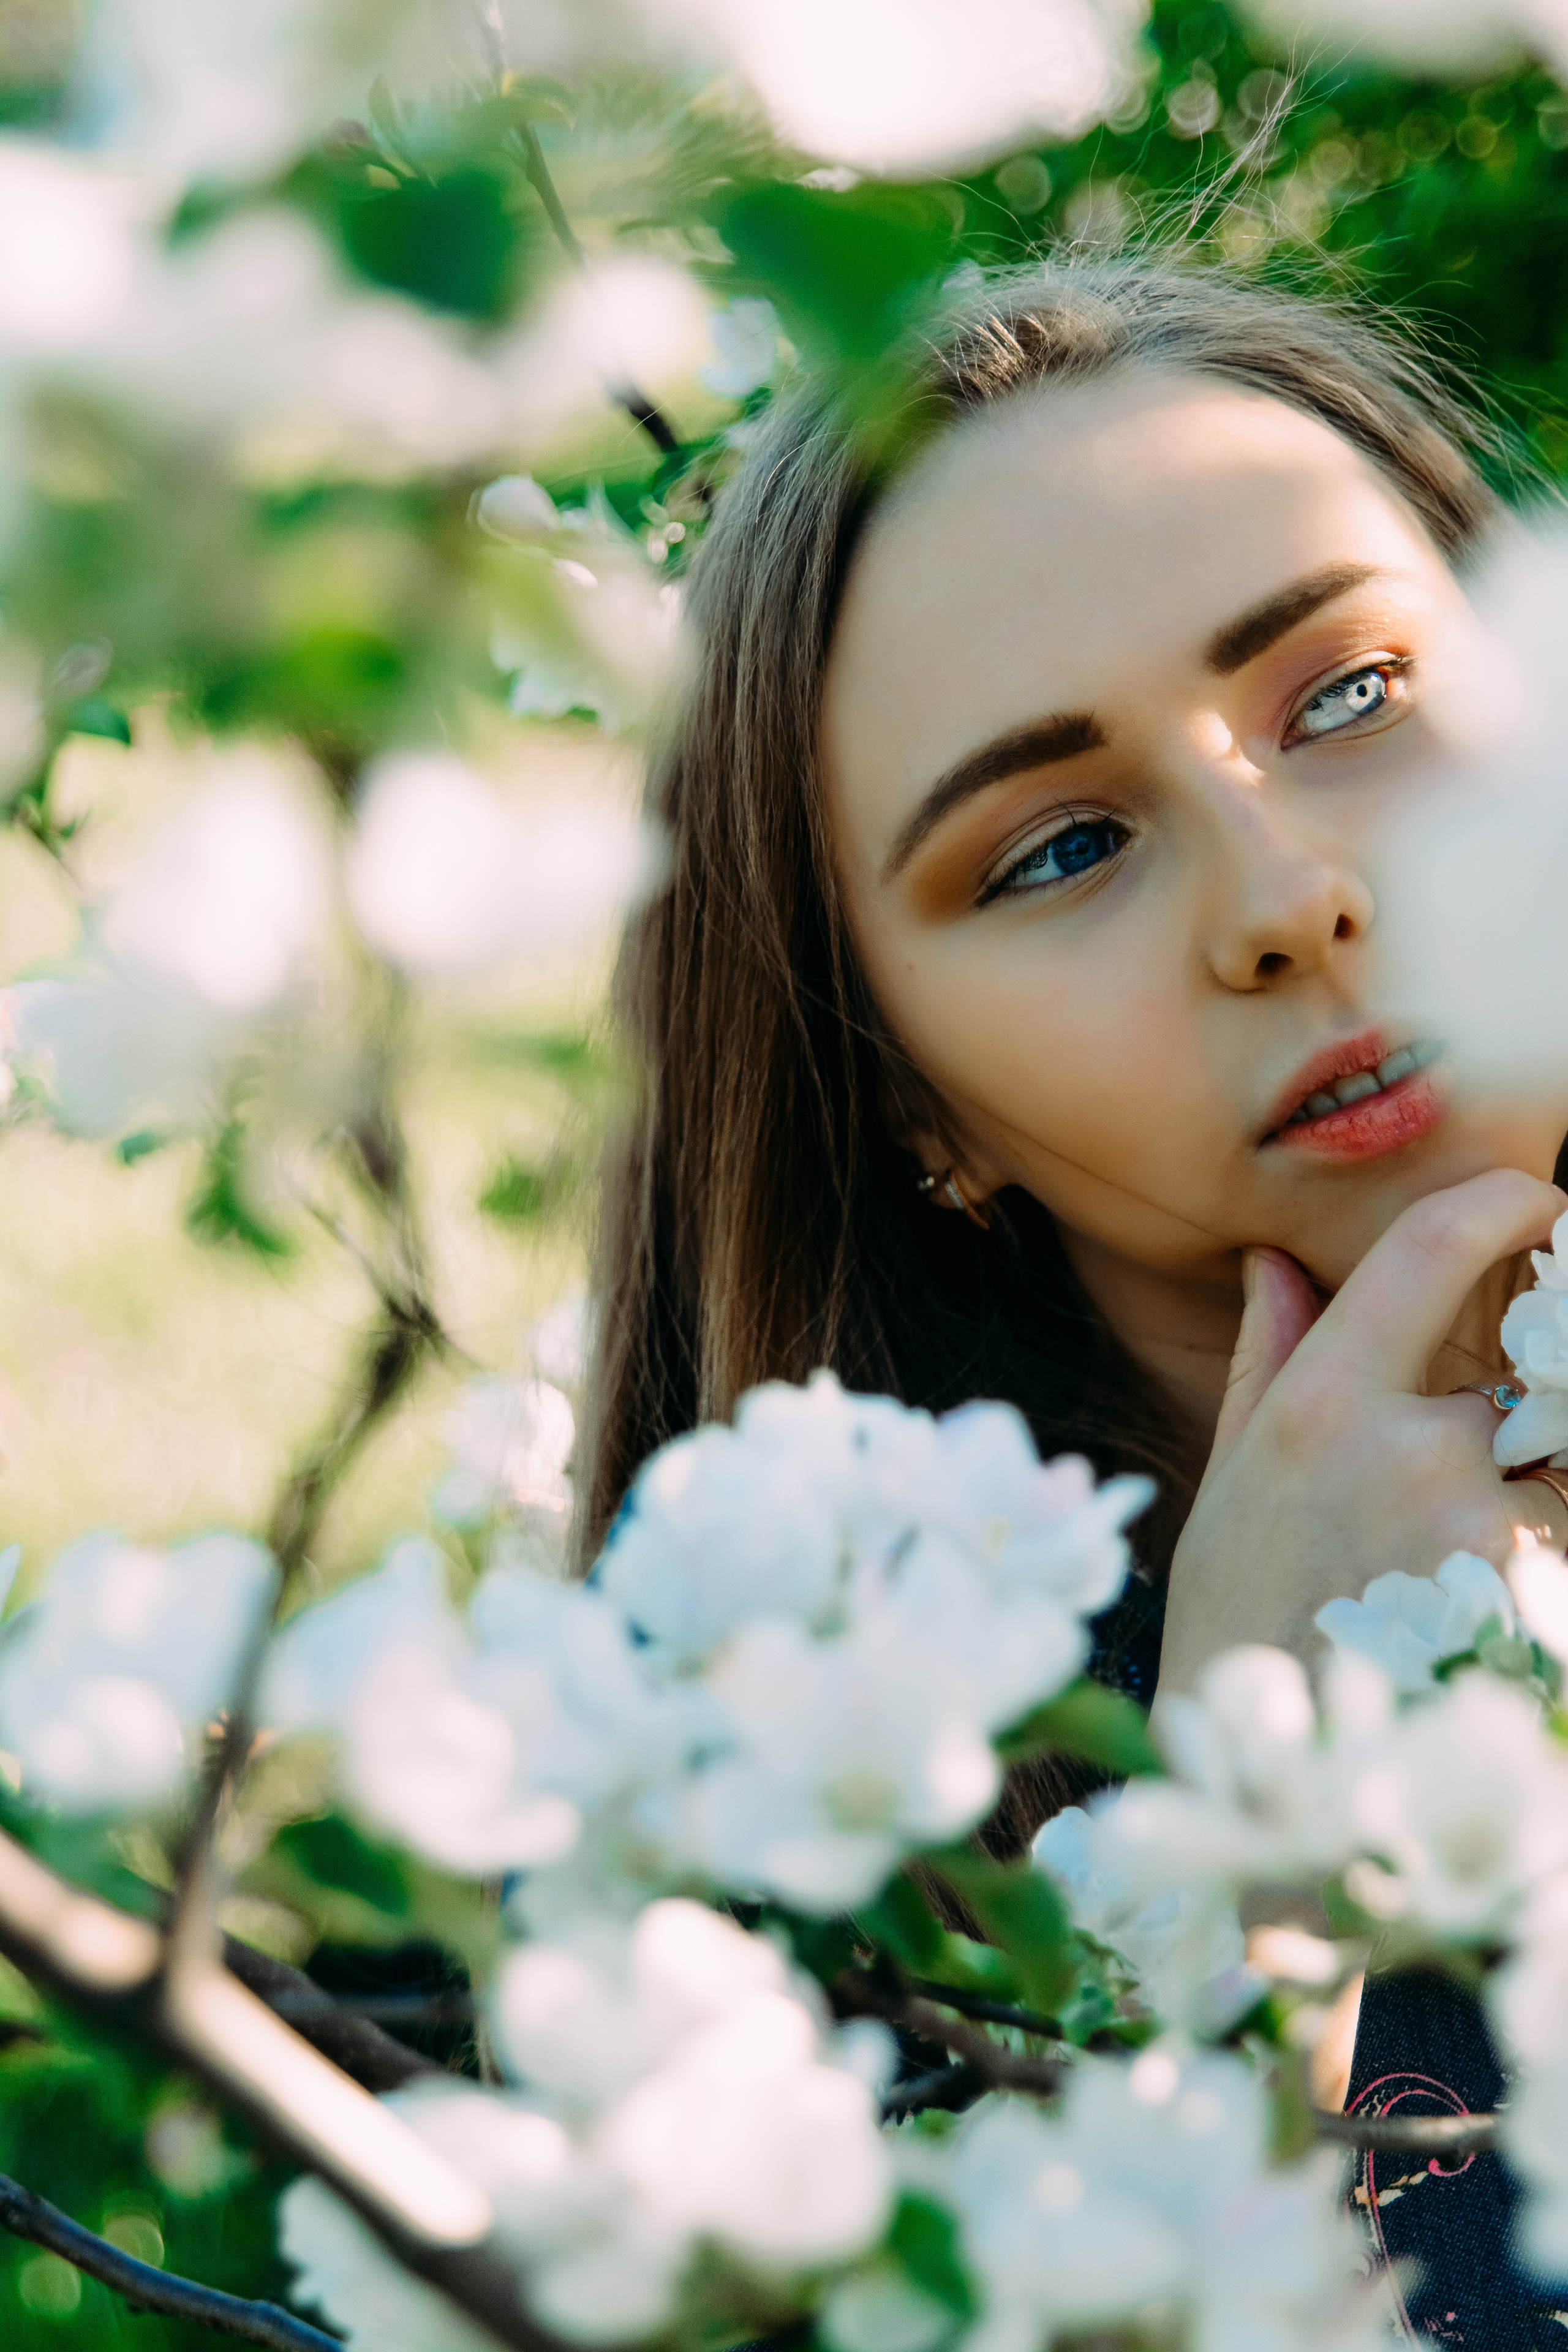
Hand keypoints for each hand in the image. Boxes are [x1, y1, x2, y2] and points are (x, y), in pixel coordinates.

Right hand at [1159, 1168, 1567, 1695]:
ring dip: (1540, 1489)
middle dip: (1541, 1386)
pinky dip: (1540, 1549)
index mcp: (1321, 1403)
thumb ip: (1266, 1359)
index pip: (1430, 1249)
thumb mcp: (1232, 1482)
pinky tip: (1476, 1596)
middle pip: (1536, 1364)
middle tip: (1512, 1419)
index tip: (1538, 1199)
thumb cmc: (1245, 1623)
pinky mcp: (1532, 1596)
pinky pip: (1561, 1533)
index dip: (1500, 1203)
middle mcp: (1407, 1448)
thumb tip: (1278, 1262)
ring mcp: (1481, 1525)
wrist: (1275, 1783)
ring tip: (1451, 1547)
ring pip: (1563, 1463)